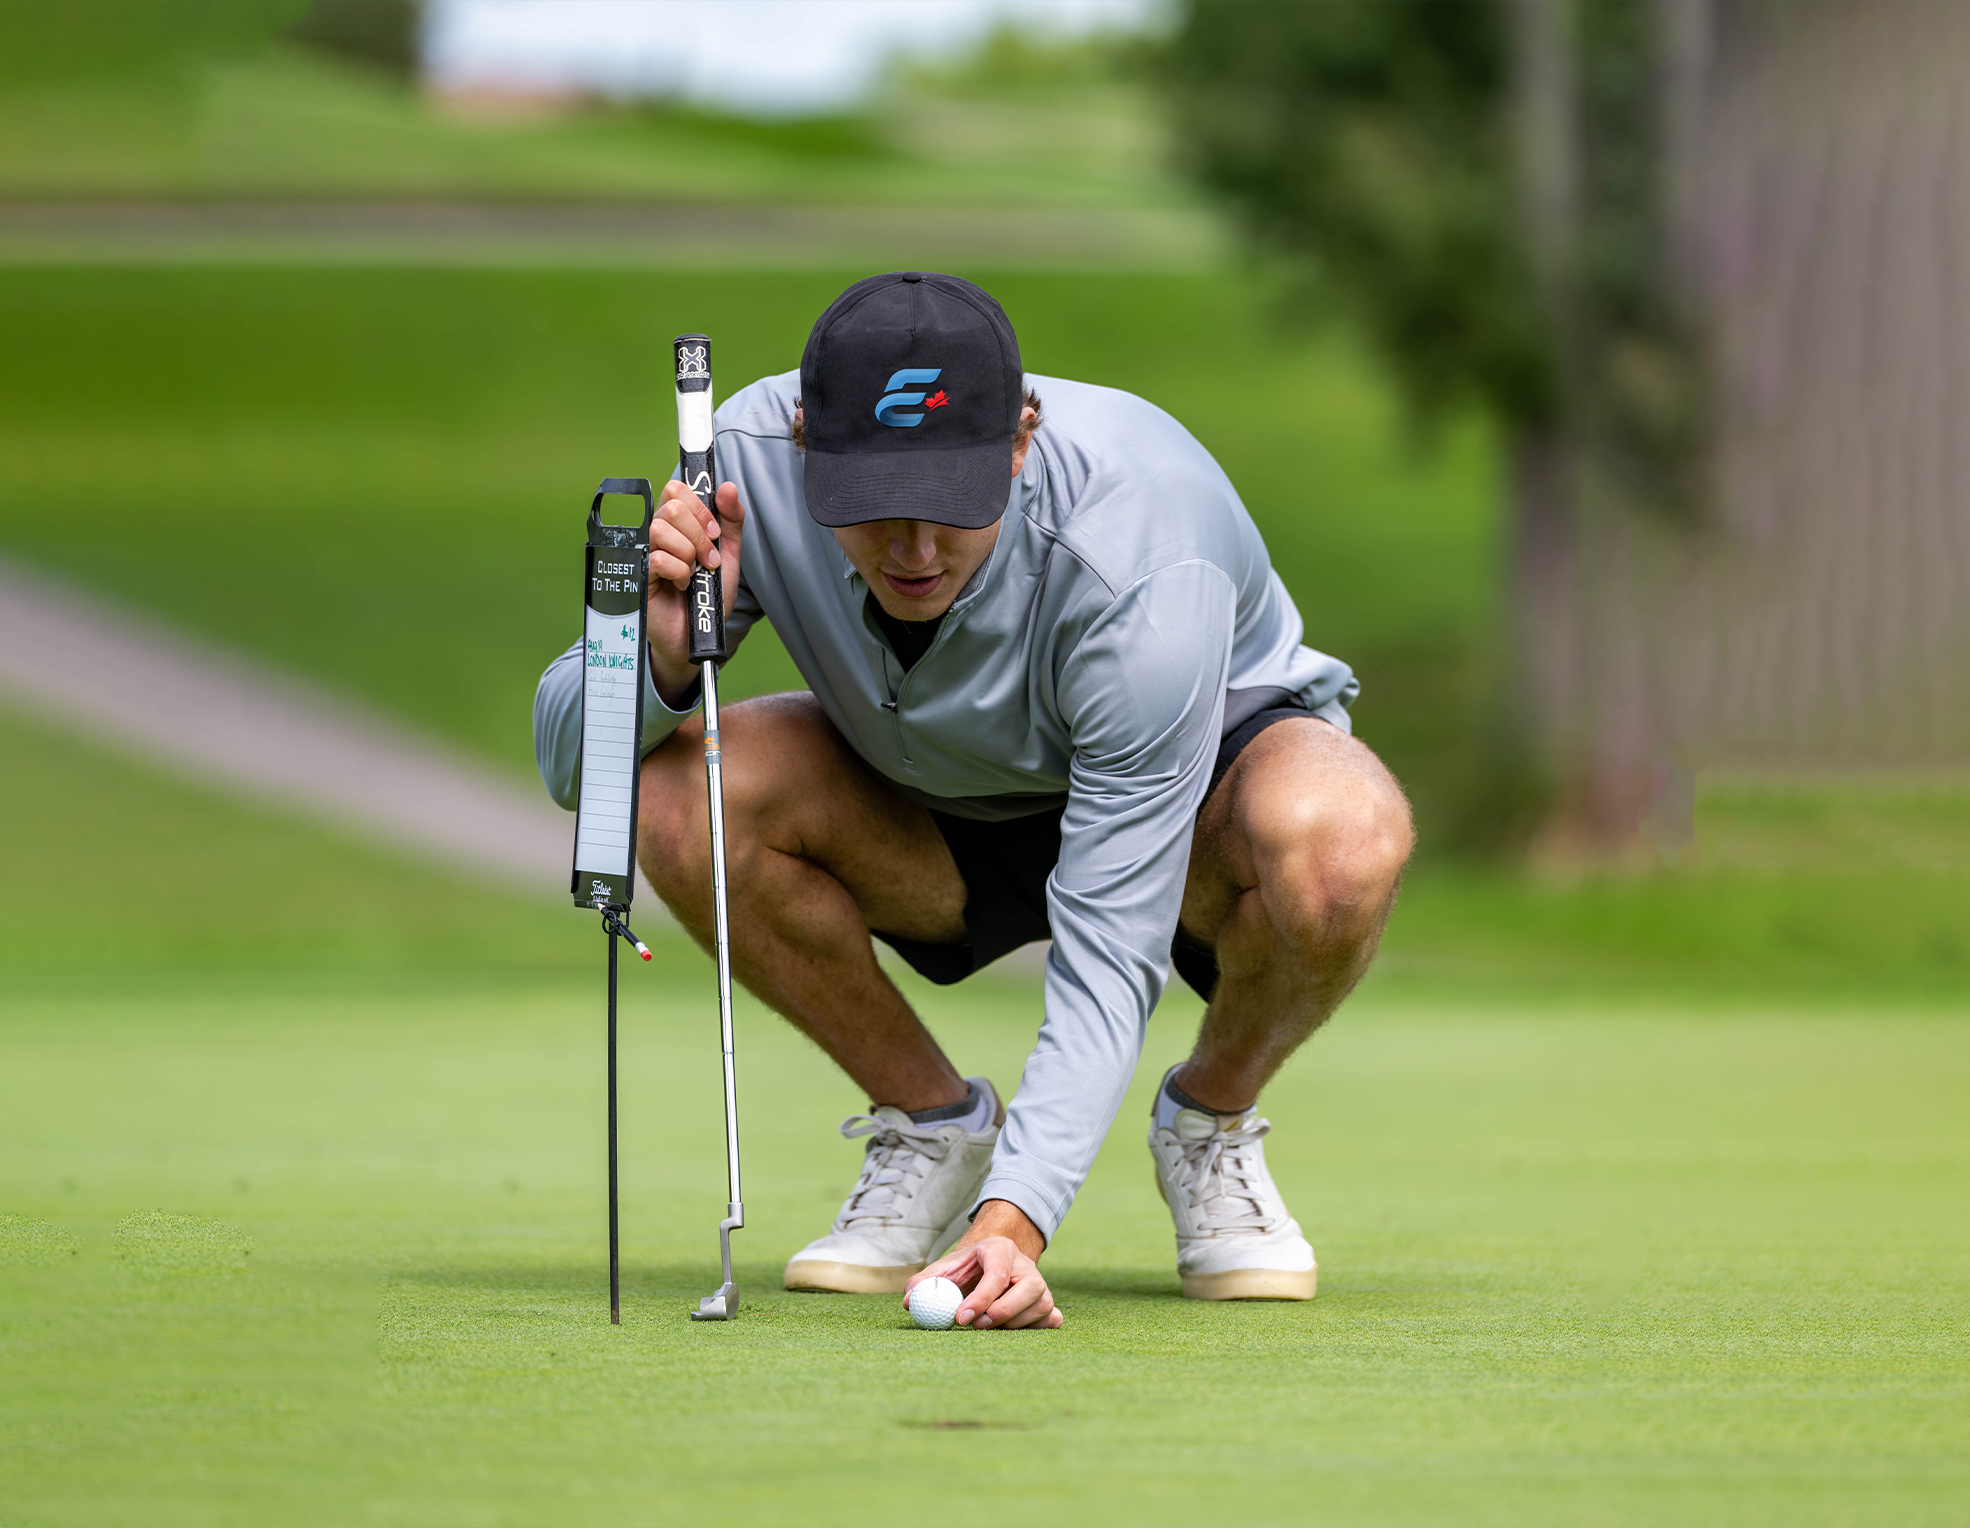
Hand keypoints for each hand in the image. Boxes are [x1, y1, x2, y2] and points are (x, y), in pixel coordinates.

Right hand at [646, 478, 744, 704]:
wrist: (700, 634)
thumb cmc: (708, 595)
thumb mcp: (730, 555)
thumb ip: (731, 521)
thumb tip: (728, 488)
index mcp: (677, 524)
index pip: (676, 490)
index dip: (699, 506)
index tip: (714, 531)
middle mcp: (658, 534)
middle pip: (672, 507)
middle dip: (699, 534)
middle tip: (710, 559)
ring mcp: (645, 552)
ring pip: (662, 530)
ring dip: (689, 554)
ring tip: (694, 573)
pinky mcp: (638, 575)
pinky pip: (658, 558)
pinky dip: (678, 572)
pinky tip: (681, 585)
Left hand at [903, 1200, 1061, 1329]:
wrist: (988, 1264)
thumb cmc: (965, 1269)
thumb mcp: (943, 1269)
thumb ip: (923, 1282)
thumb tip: (909, 1301)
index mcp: (999, 1249)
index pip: (997, 1274)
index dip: (980, 1299)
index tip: (960, 1318)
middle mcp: (1025, 1264)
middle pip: (1029, 1288)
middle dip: (1002, 1312)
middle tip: (977, 1326)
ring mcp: (1040, 1283)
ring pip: (1040, 1306)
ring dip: (1013, 1324)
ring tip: (987, 1324)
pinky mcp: (1047, 1302)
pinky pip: (1051, 1318)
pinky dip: (1036, 1327)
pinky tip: (1015, 1329)